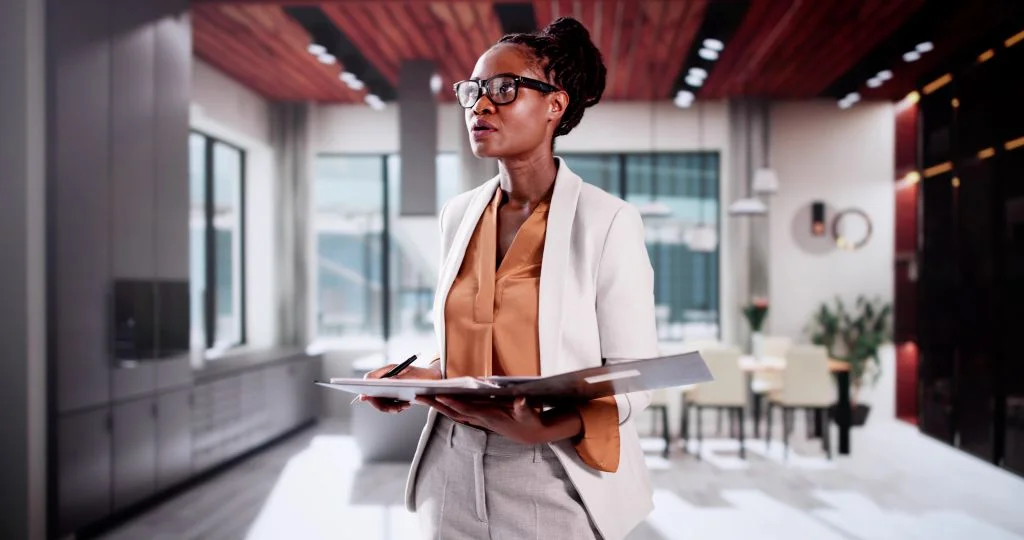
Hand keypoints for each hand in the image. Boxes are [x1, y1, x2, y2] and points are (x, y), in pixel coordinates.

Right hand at [358, 362, 441, 413]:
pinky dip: (396, 408)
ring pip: (381, 402)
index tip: (365, 397)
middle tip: (396, 409)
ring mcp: (389, 388)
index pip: (369, 378)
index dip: (365, 387)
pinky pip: (389, 405)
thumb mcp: (412, 377)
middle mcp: (386, 379)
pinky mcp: (394, 396)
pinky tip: (407, 405)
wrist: (434, 380)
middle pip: (372, 393)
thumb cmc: (424, 375)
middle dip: (381, 404)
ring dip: (391, 407)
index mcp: (388, 370)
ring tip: (406, 406)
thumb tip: (383, 383)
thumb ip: (397, 379)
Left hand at [417, 395, 582, 444]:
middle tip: (418, 397)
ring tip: (423, 399)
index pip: (467, 409)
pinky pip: (459, 414)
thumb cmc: (530, 422)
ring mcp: (479, 421)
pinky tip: (441, 403)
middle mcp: (481, 419)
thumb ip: (524, 407)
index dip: (453, 403)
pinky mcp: (480, 420)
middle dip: (436, 405)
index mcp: (490, 416)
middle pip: (453, 413)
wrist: (531, 434)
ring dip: (438, 407)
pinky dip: (448, 408)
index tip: (438, 396)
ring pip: (454, 414)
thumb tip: (520, 400)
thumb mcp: (530, 414)